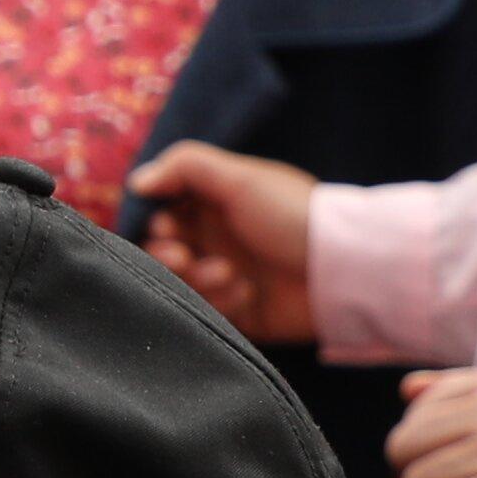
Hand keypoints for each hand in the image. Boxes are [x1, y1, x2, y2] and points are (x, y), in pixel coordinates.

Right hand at [124, 144, 320, 342]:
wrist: (340, 269)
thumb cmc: (291, 214)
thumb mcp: (239, 176)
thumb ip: (184, 165)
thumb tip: (136, 183)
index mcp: (214, 203)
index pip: (160, 212)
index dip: (153, 222)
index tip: (165, 227)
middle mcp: (215, 238)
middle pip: (161, 250)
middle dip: (165, 255)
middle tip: (183, 257)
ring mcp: (224, 275)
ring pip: (179, 284)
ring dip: (196, 278)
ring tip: (228, 273)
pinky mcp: (237, 311)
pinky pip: (205, 311)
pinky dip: (220, 303)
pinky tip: (248, 292)